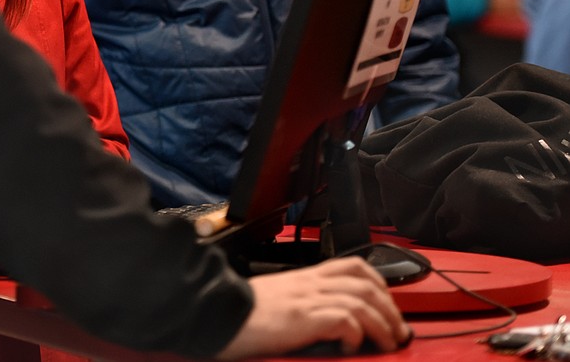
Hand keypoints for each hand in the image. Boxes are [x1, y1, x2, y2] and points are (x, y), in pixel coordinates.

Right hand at [216, 257, 410, 359]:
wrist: (216, 314)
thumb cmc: (242, 314)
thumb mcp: (278, 300)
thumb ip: (302, 303)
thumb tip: (327, 321)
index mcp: (304, 277)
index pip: (353, 266)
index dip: (380, 285)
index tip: (388, 306)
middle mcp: (309, 283)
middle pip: (365, 284)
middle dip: (390, 309)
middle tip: (397, 331)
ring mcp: (306, 299)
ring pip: (362, 301)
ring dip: (383, 325)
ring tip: (387, 343)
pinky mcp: (302, 318)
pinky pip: (344, 319)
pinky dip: (356, 334)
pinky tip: (352, 347)